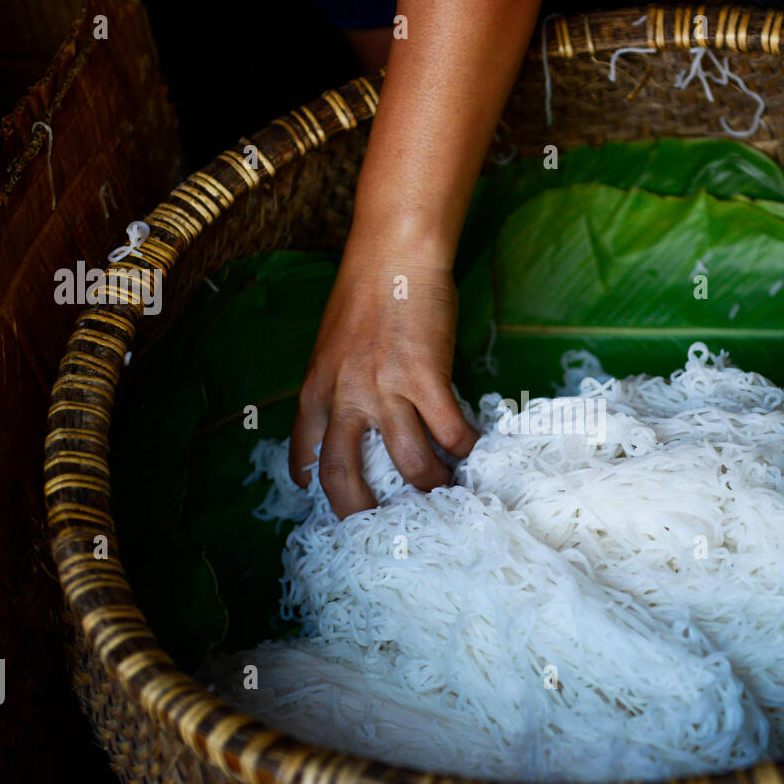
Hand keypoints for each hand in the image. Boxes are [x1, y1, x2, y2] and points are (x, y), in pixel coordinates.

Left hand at [289, 227, 477, 516]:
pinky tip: (477, 453)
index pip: (306, 452)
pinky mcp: (426, 378)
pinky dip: (467, 450)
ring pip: (410, 465)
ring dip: (433, 485)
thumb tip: (356, 415)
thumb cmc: (367, 290)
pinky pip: (451, 433)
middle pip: (345, 479)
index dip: (313, 483)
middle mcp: (344, 397)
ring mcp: (385, 390)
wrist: (395, 253)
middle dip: (365, 514)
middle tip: (388, 530)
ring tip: (448, 491)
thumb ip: (338, 382)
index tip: (322, 503)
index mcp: (317, 389)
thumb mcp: (333, 342)